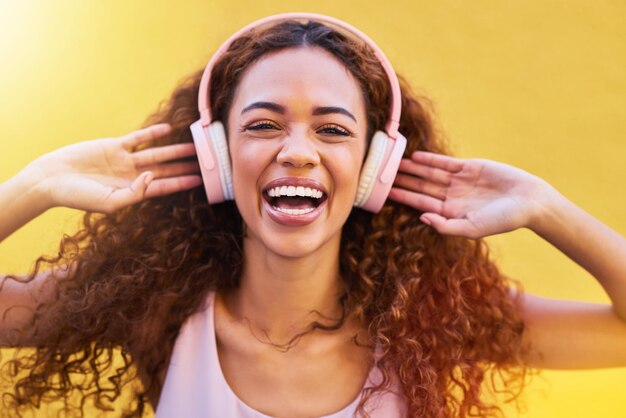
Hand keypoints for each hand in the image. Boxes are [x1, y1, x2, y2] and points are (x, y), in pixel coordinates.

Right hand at [27, 123, 201, 212]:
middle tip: (205, 163)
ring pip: (156, 154)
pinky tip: (168, 129)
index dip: (183, 183)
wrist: (52, 179)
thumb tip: (153, 177)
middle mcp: (132, 176)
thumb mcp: (110, 203)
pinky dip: (152, 133)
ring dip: (175, 150)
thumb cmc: (79, 197)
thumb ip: (135, 193)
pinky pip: (138, 138)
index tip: (202, 180)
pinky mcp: (114, 146)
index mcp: (133, 192)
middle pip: (166, 170)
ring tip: (194, 147)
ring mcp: (124, 160)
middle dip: (185, 167)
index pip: (164, 187)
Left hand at [388, 151, 551, 238]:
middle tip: (380, 174)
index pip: (420, 202)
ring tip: (392, 163)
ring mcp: (459, 181)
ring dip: (412, 169)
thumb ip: (447, 226)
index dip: (402, 197)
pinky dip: (430, 159)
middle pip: (420, 186)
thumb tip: (422, 218)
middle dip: (402, 181)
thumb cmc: (503, 220)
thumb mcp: (473, 228)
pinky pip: (445, 163)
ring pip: (429, 173)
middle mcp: (451, 196)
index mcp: (450, 212)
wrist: (529, 201)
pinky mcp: (469, 168)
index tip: (383, 193)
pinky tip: (414, 156)